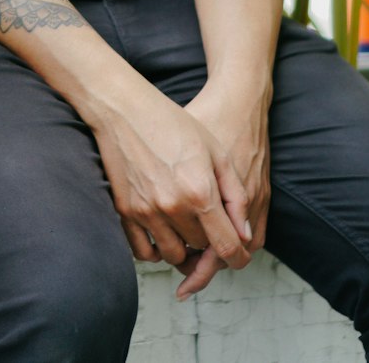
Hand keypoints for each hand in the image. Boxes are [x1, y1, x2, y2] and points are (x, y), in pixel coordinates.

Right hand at [91, 88, 251, 282]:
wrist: (124, 110)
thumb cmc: (172, 124)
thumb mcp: (216, 151)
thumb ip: (235, 195)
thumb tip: (244, 234)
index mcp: (200, 193)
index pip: (227, 246)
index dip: (238, 257)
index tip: (238, 256)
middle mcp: (173, 207)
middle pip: (200, 249)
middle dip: (208, 241)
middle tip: (206, 223)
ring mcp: (146, 211)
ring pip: (173, 255)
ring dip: (183, 248)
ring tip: (184, 227)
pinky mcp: (125, 210)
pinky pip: (142, 251)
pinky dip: (154, 250)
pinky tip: (162, 233)